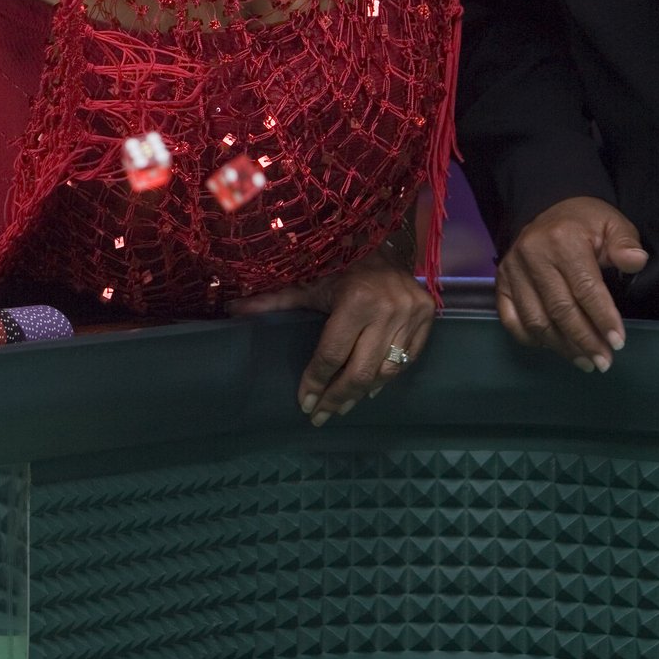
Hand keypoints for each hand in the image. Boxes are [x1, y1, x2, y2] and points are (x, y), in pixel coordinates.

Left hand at [230, 245, 434, 425]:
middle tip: (321, 416)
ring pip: (386, 371)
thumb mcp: (306, 283)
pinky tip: (370, 389)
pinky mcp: (427, 316)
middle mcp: (387, 308)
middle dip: (337, 398)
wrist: (382, 242)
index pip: (331, 355)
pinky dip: (387, 377)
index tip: (305, 404)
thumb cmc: (339, 265)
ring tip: (342, 405)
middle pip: (359, 372)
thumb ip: (272, 302)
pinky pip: (407, 359)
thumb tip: (231, 311)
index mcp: (355, 299)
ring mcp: (411, 313)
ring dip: (361, 393)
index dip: (316, 382)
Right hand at [496, 196, 646, 371]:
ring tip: (585, 361)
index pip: (585, 287)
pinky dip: (532, 339)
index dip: (603, 318)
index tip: (618, 342)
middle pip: (560, 309)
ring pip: (537, 320)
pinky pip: (512, 321)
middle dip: (585, 340)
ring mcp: (512, 271)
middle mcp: (532, 254)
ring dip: (562, 346)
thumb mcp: (612, 224)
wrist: (548, 212)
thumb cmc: (585, 224)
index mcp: (562, 239)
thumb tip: (636, 261)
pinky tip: (555, 347)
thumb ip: (625, 244)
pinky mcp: (501, 283)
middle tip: (604, 361)